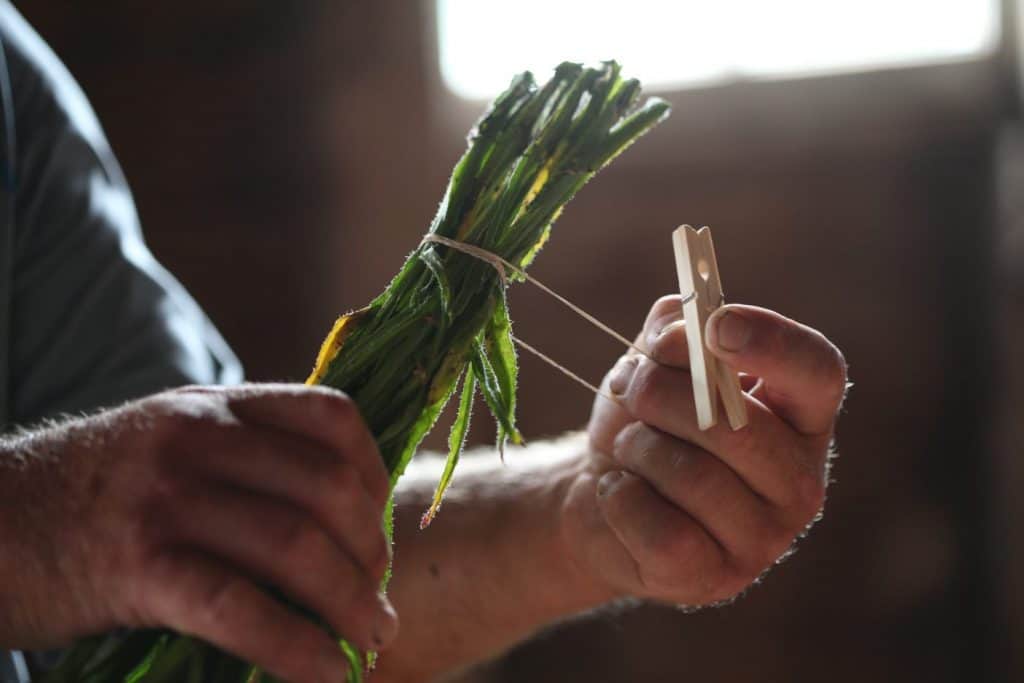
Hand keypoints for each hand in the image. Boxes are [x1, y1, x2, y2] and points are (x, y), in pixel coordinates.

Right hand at [0, 384, 394, 682]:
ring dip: (351, 602)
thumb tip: (336, 512)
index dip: (377, 474)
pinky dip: (296, 646)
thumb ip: (243, 457)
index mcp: (215, 405)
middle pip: (327, 485)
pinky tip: (327, 674)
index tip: (384, 527)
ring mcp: (167, 498)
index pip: (332, 416)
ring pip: (294, 544)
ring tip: (373, 640)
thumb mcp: (168, 446)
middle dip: (373, 550)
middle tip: (379, 598)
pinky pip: (239, 607)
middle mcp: (198, 438)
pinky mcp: (137, 566)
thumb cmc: (89, 497)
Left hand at [564, 297, 845, 606]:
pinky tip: (620, 491)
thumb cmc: (648, 421)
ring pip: (693, 476)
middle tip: (633, 388)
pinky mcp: (714, 578)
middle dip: (664, 395)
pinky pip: (658, 527)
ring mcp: (764, 539)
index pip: (818, 373)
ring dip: (637, 446)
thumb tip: (682, 336)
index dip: (773, 344)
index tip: (718, 327)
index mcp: (800, 416)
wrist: (601, 493)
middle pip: (739, 427)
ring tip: (629, 448)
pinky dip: (618, 496)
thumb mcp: (657, 361)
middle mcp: (799, 481)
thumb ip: (675, 331)